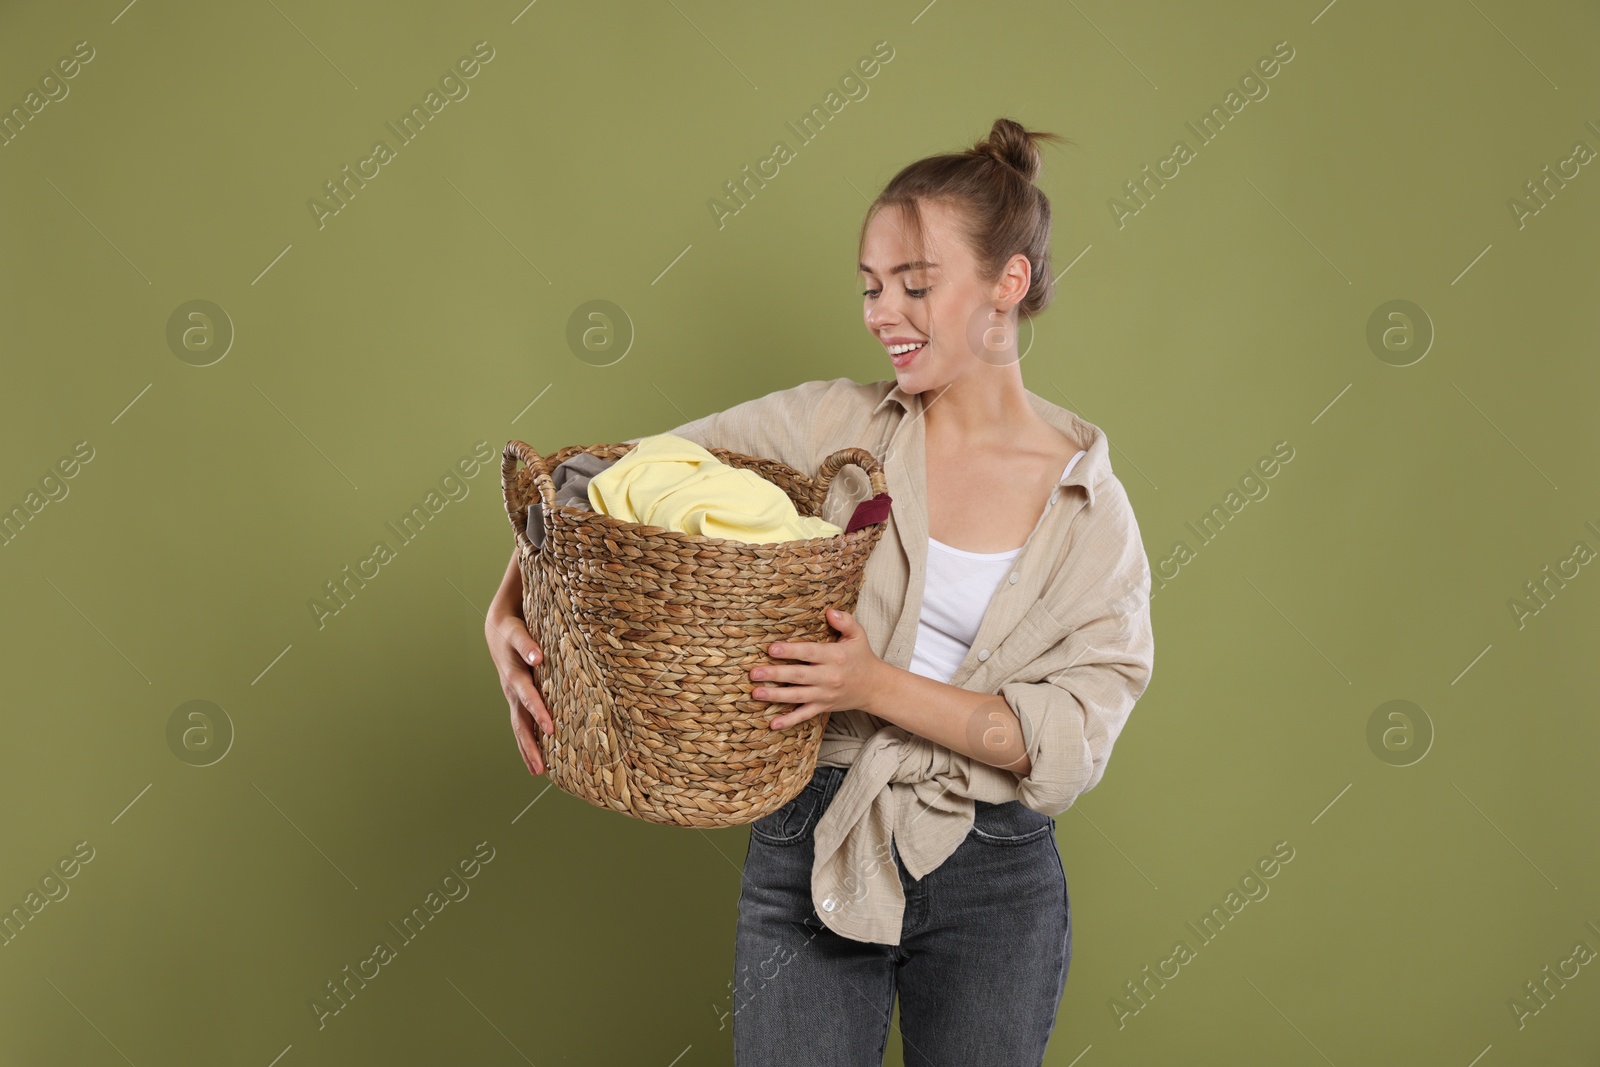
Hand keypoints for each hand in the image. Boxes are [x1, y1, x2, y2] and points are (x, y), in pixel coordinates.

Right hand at [485, 548, 553, 775]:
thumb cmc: (530, 578)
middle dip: (532, 704)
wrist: (506, 601)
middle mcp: (503, 655)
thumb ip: (542, 543)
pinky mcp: (517, 693)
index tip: (538, 654)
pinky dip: (528, 744)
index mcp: (505, 622)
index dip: (525, 644)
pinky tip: (541, 769)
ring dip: (529, 738)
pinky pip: (520, 721)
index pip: (515, 634)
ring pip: (515, 712)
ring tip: (543, 765)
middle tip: (550, 724)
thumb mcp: (532, 560)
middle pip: (515, 682)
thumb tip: (554, 510)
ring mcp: (507, 678)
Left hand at [751, 608, 886, 730]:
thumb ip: (845, 621)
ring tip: (756, 693)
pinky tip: (772, 724)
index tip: (771, 648)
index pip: (809, 653)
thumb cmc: (861, 657)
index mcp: (835, 656)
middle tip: (754, 673)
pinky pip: (804, 715)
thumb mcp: (858, 635)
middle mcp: (829, 677)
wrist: (875, 687)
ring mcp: (825, 694)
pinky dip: (789, 720)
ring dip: (775, 696)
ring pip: (797, 696)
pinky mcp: (823, 707)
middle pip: (798, 676)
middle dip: (775, 674)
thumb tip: (830, 611)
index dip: (790, 651)